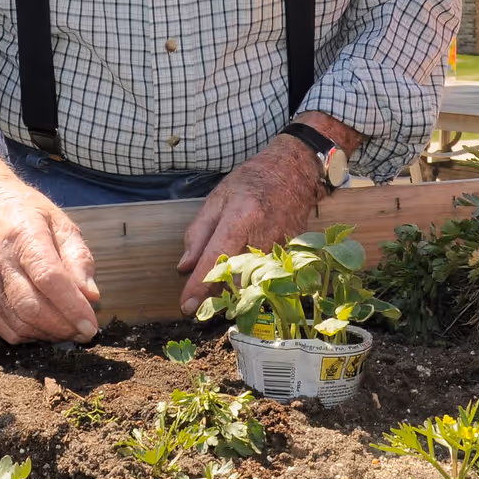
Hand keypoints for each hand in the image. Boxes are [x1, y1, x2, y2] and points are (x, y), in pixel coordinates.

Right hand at [0, 176, 99, 344]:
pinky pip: (7, 330)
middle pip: (31, 308)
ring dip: (49, 334)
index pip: (48, 278)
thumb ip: (79, 258)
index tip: (91, 325)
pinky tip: (47, 326)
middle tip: (85, 331)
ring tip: (70, 328)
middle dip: (63, 327)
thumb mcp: (61, 223)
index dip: (72, 307)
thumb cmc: (27, 214)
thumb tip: (91, 297)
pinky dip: (31, 335)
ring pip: (19, 324)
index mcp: (23, 235)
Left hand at [178, 135, 320, 313]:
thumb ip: (198, 234)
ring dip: (230, 291)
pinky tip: (240, 275)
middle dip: (214, 295)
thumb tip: (184, 268)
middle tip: (199, 298)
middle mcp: (262, 236)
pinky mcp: (291, 254)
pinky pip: (265, 277)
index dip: (199, 286)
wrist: (294, 171)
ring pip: (250, 283)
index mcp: (241, 217)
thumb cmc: (252, 181)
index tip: (186, 306)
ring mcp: (280, 247)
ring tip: (219, 286)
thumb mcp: (217, 199)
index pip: (215, 259)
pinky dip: (249, 281)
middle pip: (234, 279)